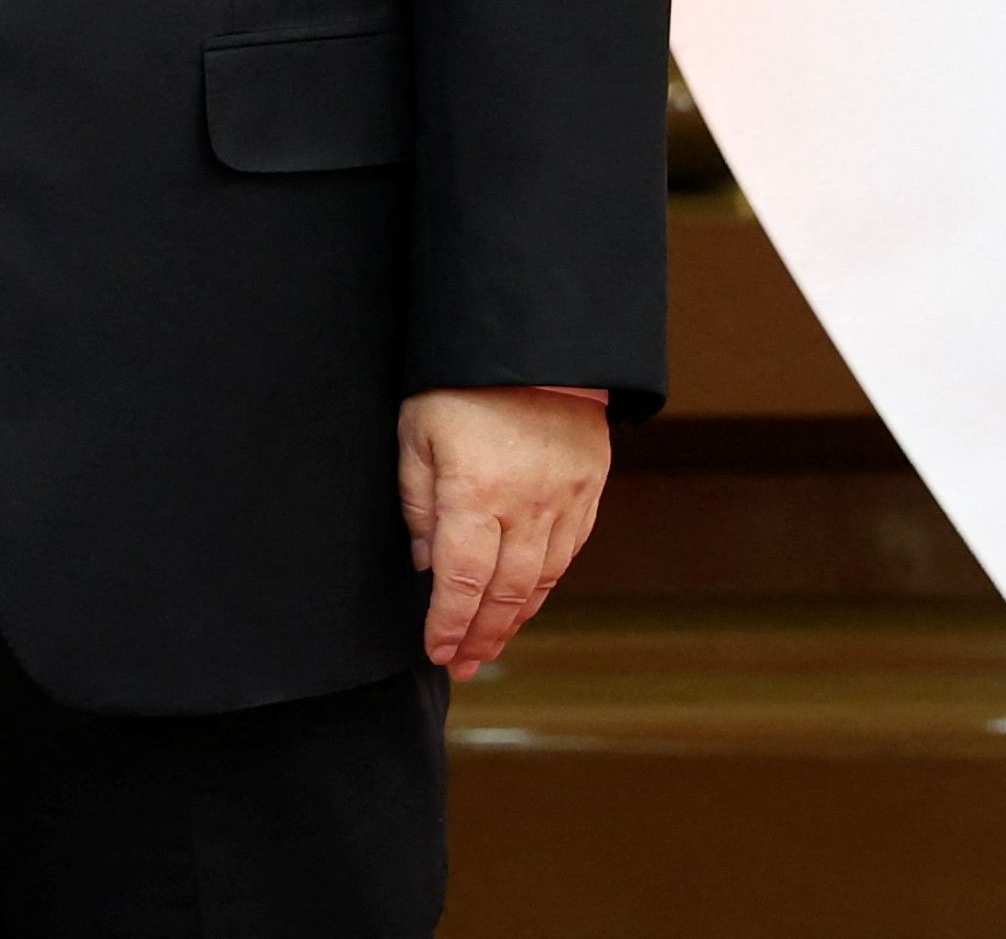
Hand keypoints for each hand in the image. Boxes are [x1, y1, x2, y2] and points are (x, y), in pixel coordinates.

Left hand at [397, 387, 608, 670]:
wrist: (533, 341)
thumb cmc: (460, 383)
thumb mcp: (416, 432)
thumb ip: (418, 502)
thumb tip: (427, 563)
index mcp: (475, 493)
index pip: (461, 580)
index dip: (449, 623)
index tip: (437, 651)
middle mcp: (526, 506)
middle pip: (504, 592)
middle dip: (481, 636)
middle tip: (463, 666)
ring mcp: (564, 500)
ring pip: (541, 580)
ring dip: (515, 620)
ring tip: (491, 646)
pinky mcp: (589, 489)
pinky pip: (568, 552)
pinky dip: (546, 585)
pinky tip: (528, 601)